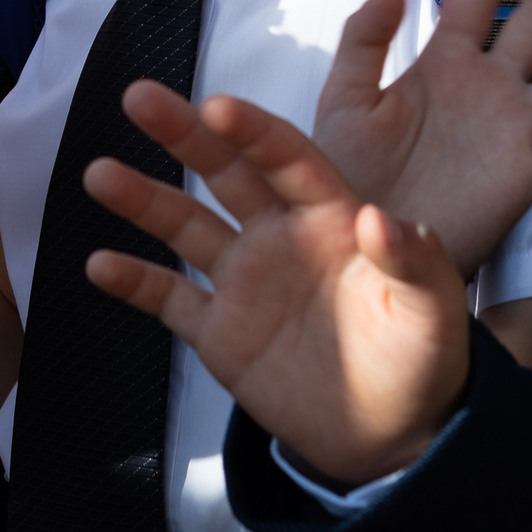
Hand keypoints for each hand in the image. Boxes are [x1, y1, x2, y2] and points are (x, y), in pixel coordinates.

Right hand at [84, 87, 472, 485]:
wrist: (393, 434)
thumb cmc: (424, 358)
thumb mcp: (433, 308)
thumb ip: (414, 260)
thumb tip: (382, 218)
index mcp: (333, 218)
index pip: (289, 159)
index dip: (254, 132)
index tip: (216, 105)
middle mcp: (281, 237)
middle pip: (226, 173)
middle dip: (184, 134)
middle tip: (139, 96)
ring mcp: (246, 282)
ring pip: (186, 226)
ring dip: (144, 199)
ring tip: (98, 172)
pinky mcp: (221, 332)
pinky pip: (170, 299)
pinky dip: (135, 281)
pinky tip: (98, 262)